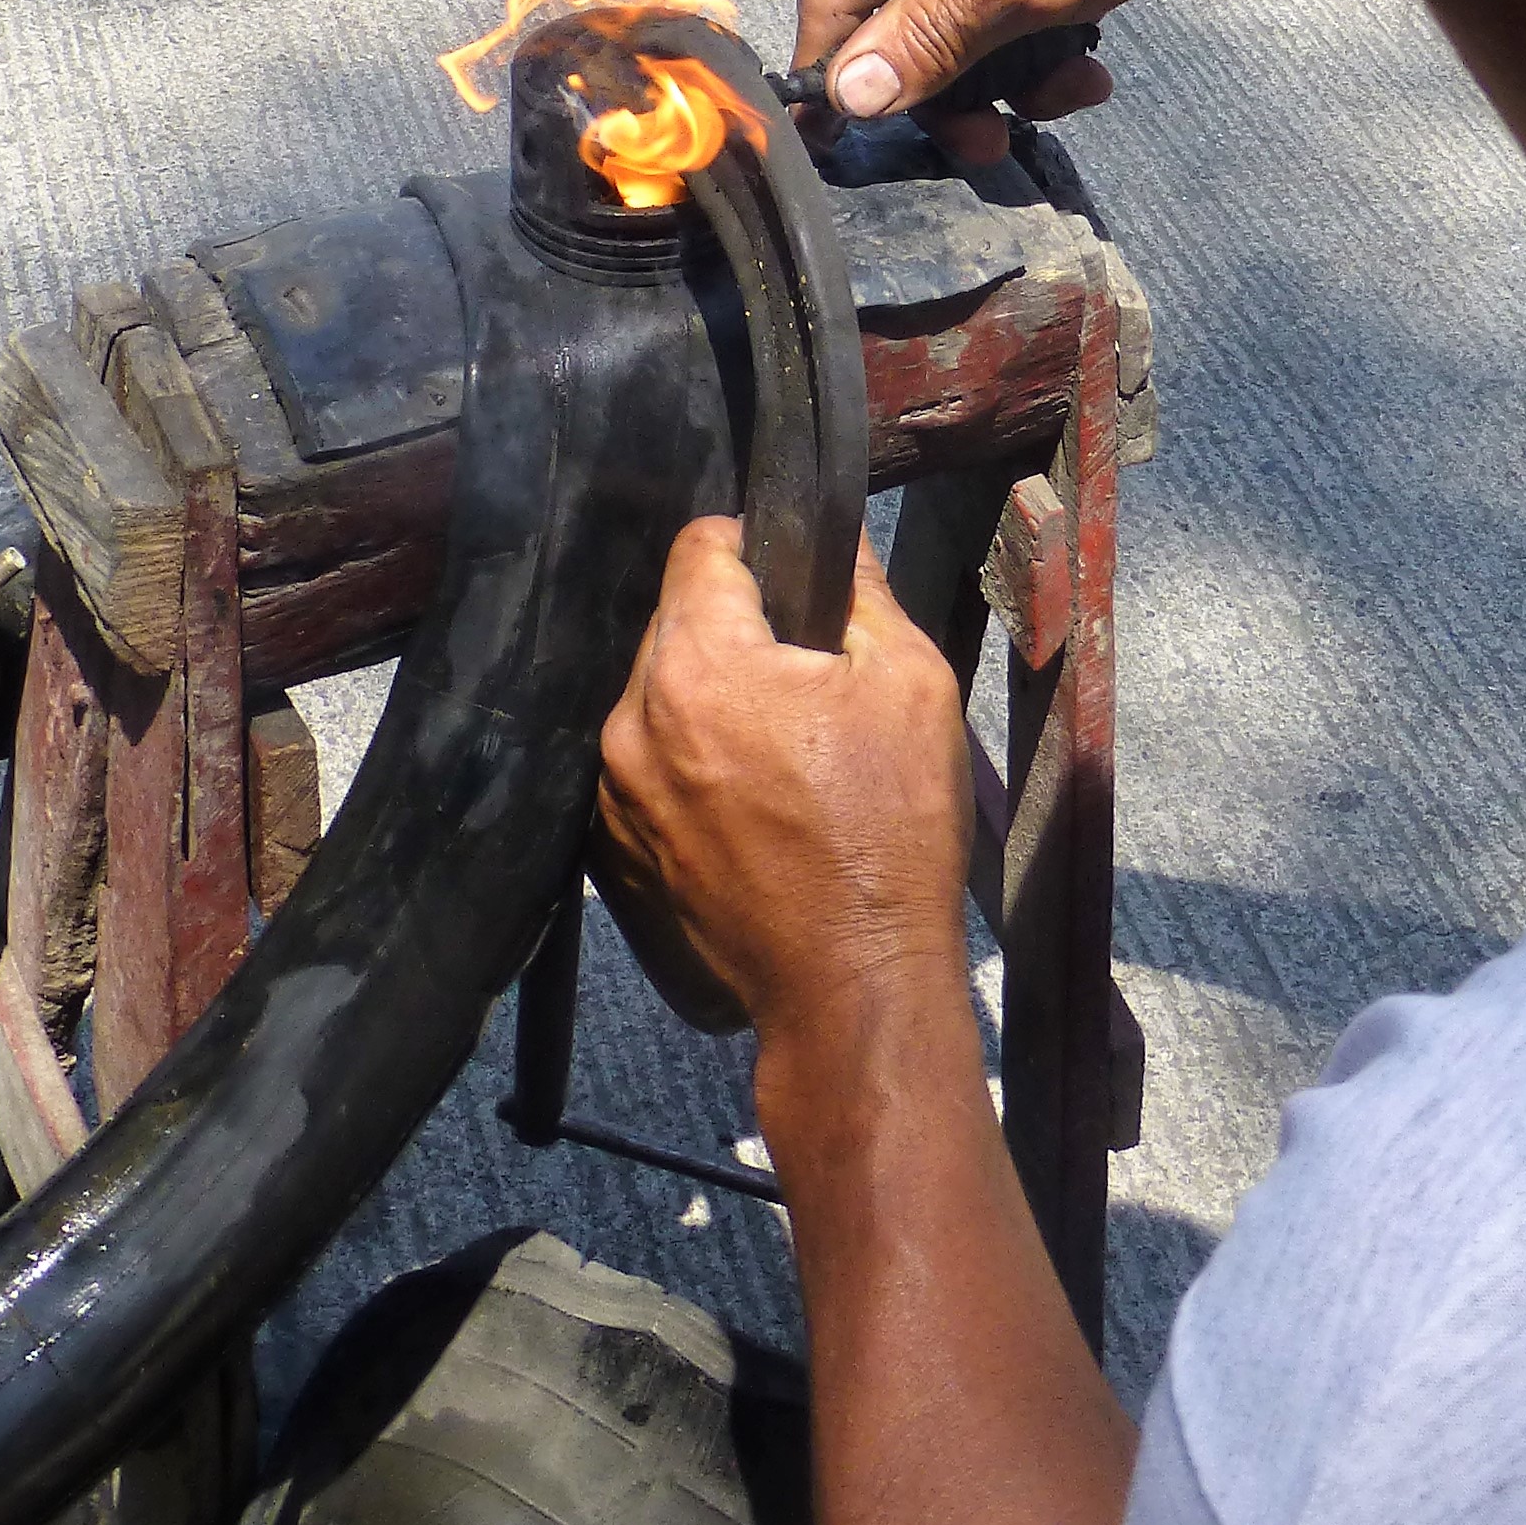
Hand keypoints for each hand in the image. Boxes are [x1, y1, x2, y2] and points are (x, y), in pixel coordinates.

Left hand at [594, 522, 970, 1054]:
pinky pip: (646, 766)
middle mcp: (632, 717)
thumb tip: (833, 542)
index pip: (700, 544)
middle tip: (807, 675)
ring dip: (710, 699)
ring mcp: (614, 790)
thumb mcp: (911, 682)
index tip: (797, 577)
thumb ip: (860, 591)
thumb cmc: (890, 830)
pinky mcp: (614, 848)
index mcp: (699, 661)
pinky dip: (689, 765)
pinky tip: (753, 803)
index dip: (755, 543)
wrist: (851, 982)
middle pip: (675, 622)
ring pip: (658, 696)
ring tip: (783, 750)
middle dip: (735, 628)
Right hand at [795, 0, 1342, 162]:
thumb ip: (928, 40)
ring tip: (1072, 92)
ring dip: (1007, 72)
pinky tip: (1091, 66)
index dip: (832, 75)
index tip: (843, 151)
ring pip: (964, 17)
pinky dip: (1040, 40)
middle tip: (989, 145)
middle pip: (901, 15)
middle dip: (946, 87)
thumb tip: (845, 94)